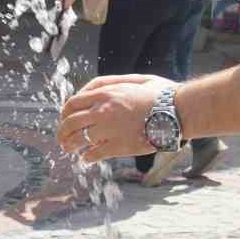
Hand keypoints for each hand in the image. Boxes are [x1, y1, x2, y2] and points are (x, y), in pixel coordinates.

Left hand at [57, 74, 173, 163]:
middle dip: (61, 132)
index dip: (64, 113)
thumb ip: (111, 83)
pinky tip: (87, 159)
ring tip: (70, 150)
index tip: (65, 119)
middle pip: (69, 123)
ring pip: (78, 140)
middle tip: (62, 139)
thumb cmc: (160, 94)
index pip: (72, 104)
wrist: (178, 112)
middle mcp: (102, 111)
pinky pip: (94, 154)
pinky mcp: (118, 147)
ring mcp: (108, 130)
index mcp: (105, 94)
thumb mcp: (134, 79)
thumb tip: (92, 89)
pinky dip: (87, 157)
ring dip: (70, 146)